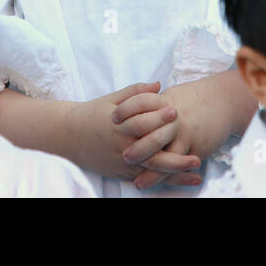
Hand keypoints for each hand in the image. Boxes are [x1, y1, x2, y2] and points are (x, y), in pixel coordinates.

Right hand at [68, 81, 200, 182]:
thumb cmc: (93, 114)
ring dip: (175, 174)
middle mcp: (122, 146)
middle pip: (150, 154)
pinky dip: (166, 180)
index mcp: (119, 125)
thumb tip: (159, 85)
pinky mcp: (122, 172)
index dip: (158, 117)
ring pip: (151, 170)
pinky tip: (183, 181)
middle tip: (196, 156)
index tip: (176, 110)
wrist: (69, 136)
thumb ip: (136, 93)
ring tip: (197, 173)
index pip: (141, 122)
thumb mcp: (111, 100)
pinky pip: (147, 178)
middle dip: (174, 157)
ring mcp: (123, 162)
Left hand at [127, 75, 248, 191]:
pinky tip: (163, 184)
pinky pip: (181, 166)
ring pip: (166, 156)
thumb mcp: (171, 96)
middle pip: (152, 133)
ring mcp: (186, 134)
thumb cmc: (194, 99)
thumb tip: (127, 104)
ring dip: (151, 171)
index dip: (126, 109)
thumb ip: (151, 101)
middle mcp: (175, 119)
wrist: (223, 101)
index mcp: (166, 103)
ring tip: (138, 182)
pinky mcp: (197, 148)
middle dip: (137, 147)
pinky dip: (170, 177)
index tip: (113, 117)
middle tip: (123, 157)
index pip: (141, 102)